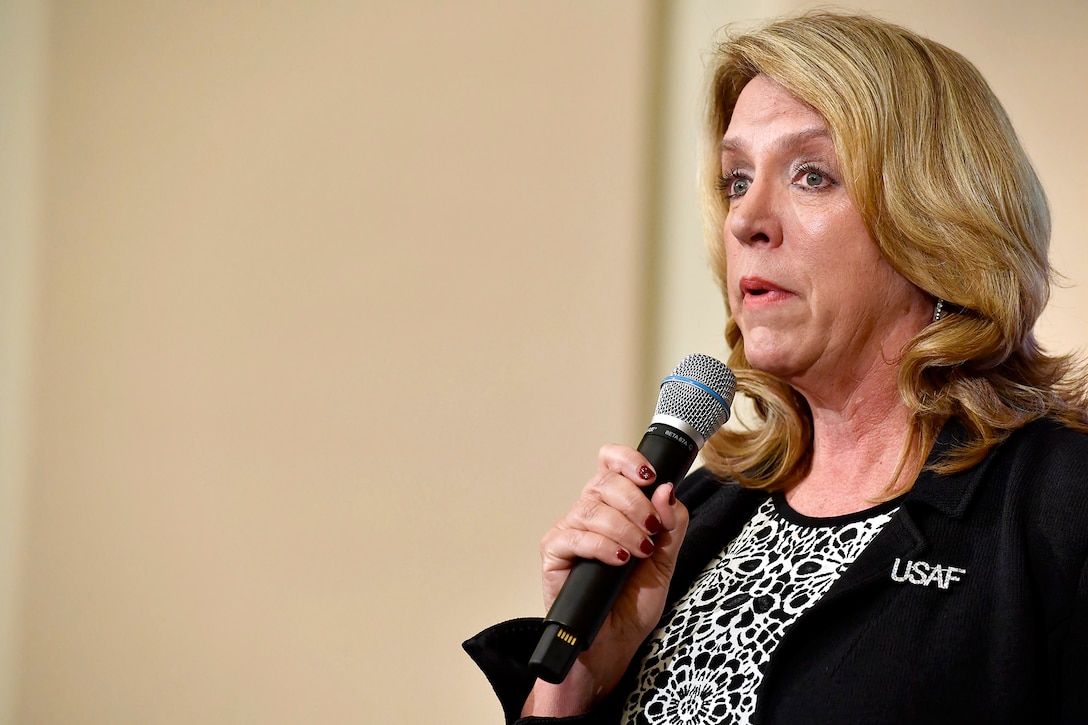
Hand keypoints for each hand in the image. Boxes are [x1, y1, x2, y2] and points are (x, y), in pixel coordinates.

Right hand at [523, 444, 689, 716]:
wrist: (611, 648)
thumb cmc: (631, 605)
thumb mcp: (664, 562)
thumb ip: (671, 526)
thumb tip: (668, 490)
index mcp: (612, 507)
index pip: (611, 462)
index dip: (628, 460)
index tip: (651, 476)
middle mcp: (587, 513)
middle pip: (605, 482)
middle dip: (637, 504)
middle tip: (651, 532)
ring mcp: (568, 532)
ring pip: (591, 508)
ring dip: (623, 528)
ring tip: (637, 553)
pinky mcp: (553, 554)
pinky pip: (575, 537)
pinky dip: (602, 546)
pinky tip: (618, 561)